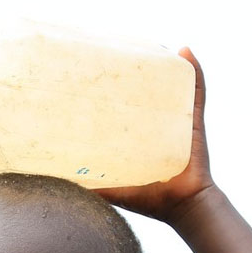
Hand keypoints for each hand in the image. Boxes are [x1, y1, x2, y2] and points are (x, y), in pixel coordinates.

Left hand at [96, 48, 215, 222]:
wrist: (184, 207)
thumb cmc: (148, 200)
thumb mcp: (112, 192)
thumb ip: (89, 188)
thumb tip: (54, 184)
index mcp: (139, 136)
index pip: (125, 107)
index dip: (112, 92)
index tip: (94, 74)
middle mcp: (158, 124)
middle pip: (146, 90)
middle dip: (136, 71)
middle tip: (117, 52)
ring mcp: (178, 120)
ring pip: (171, 85)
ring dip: (162, 64)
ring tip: (148, 46)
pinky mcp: (193, 120)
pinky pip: (197, 90)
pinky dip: (194, 70)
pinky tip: (183, 52)